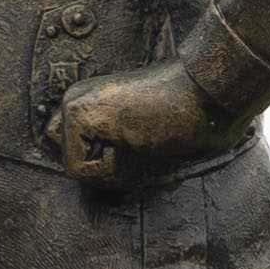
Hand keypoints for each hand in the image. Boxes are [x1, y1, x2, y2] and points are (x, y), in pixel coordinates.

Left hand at [53, 56, 252, 189]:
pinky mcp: (79, 114)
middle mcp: (74, 97)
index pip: (70, 149)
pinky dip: (108, 168)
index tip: (131, 150)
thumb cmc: (180, 116)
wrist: (200, 92)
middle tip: (135, 147)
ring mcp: (73, 104)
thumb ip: (108, 146)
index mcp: (88, 99)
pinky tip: (133, 139)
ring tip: (138, 140)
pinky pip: (78, 168)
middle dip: (100, 168)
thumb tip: (84, 176)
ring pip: (73, 167)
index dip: (97, 162)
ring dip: (109, 169)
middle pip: (69, 160)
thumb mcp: (137, 133)